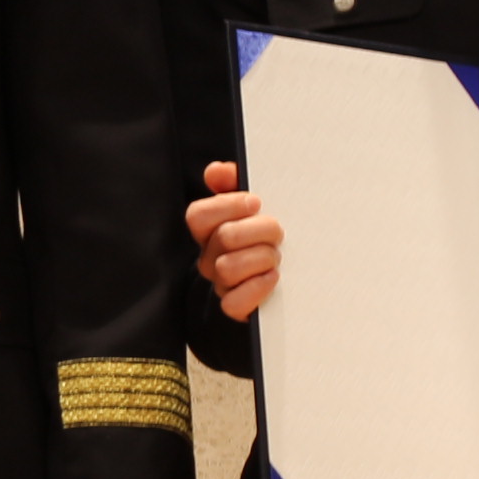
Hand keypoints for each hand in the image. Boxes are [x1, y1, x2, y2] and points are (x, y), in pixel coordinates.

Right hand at [187, 162, 282, 320]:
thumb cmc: (263, 239)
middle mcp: (209, 257)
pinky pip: (234, 302)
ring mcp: (220, 284)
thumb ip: (233, 184)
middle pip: (224, 237)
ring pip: (229, 268)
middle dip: (260, 230)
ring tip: (276, 256)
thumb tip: (217, 171)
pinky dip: (258, 287)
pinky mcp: (234, 307)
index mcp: (209, 231)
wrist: (280, 284)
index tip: (256, 202)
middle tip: (277, 232)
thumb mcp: (251, 208)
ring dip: (263, 258)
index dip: (227, 205)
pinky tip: (273, 277)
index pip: (198, 215)